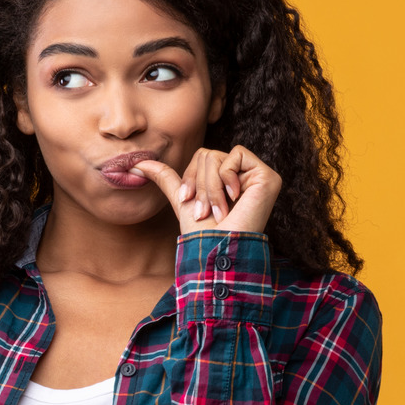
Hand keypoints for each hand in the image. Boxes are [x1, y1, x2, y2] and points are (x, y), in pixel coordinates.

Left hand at [133, 145, 280, 234]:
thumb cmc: (202, 232)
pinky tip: (235, 199)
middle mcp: (244, 174)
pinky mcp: (267, 176)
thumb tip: (136, 163)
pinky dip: (227, 179)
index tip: (189, 202)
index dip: (190, 177)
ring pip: (217, 157)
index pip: (202, 156)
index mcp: (227, 178)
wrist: (216, 249)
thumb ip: (165, 177)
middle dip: (200, 186)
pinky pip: (236, 155)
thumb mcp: (181, 199)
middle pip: (208, 155)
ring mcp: (257, 175)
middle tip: (207, 211)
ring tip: (220, 211)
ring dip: (210, 189)